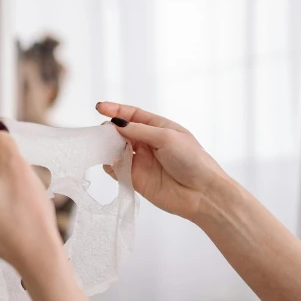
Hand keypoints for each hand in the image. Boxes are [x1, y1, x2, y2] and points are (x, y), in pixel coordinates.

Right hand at [97, 102, 227, 220]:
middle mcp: (148, 144)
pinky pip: (117, 169)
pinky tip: (110, 162)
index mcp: (158, 128)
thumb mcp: (167, 137)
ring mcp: (141, 162)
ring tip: (104, 146)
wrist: (201, 193)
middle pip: (121, 132)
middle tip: (103, 132)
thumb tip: (117, 124)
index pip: (133, 115)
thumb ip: (139, 131)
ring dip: (108, 147)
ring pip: (116, 150)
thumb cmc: (192, 160)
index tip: (99, 107)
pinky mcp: (136, 180)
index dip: (116, 110)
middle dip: (110, 130)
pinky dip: (110, 165)